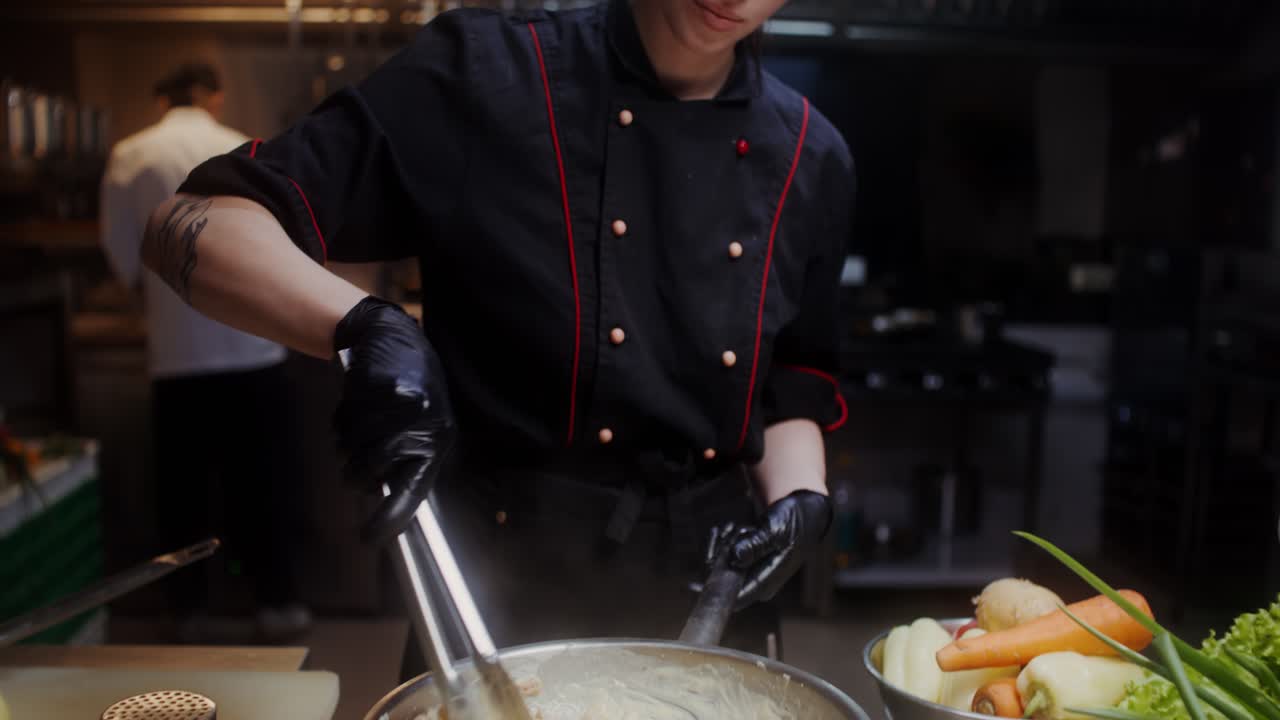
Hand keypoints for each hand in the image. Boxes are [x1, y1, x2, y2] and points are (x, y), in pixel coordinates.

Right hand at [333, 296, 454, 542]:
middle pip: (368, 472)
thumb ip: (407, 460)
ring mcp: (397, 407)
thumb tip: (387, 499)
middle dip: (356, 471)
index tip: (369, 538)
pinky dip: (343, 418)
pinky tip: (357, 402)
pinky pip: (343, 422)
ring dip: (348, 441)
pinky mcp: (375, 388)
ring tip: (363, 421)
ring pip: (350, 448)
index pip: (414, 490)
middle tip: (358, 460)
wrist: (393, 337)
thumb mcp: (423, 425)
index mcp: (436, 441)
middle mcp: (420, 426)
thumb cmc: (410, 388)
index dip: (390, 517)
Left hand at [704, 490, 831, 608]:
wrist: (806, 514)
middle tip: (729, 531)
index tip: (703, 571)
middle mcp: (757, 583)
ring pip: (721, 567)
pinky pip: (726, 559)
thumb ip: (755, 545)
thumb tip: (736, 558)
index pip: (733, 598)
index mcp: (765, 583)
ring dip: (721, 545)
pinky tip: (729, 528)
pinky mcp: (747, 564)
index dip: (715, 586)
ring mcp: (751, 574)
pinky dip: (723, 543)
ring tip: (734, 527)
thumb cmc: (794, 522)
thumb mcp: (776, 530)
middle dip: (718, 556)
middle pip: (723, 581)